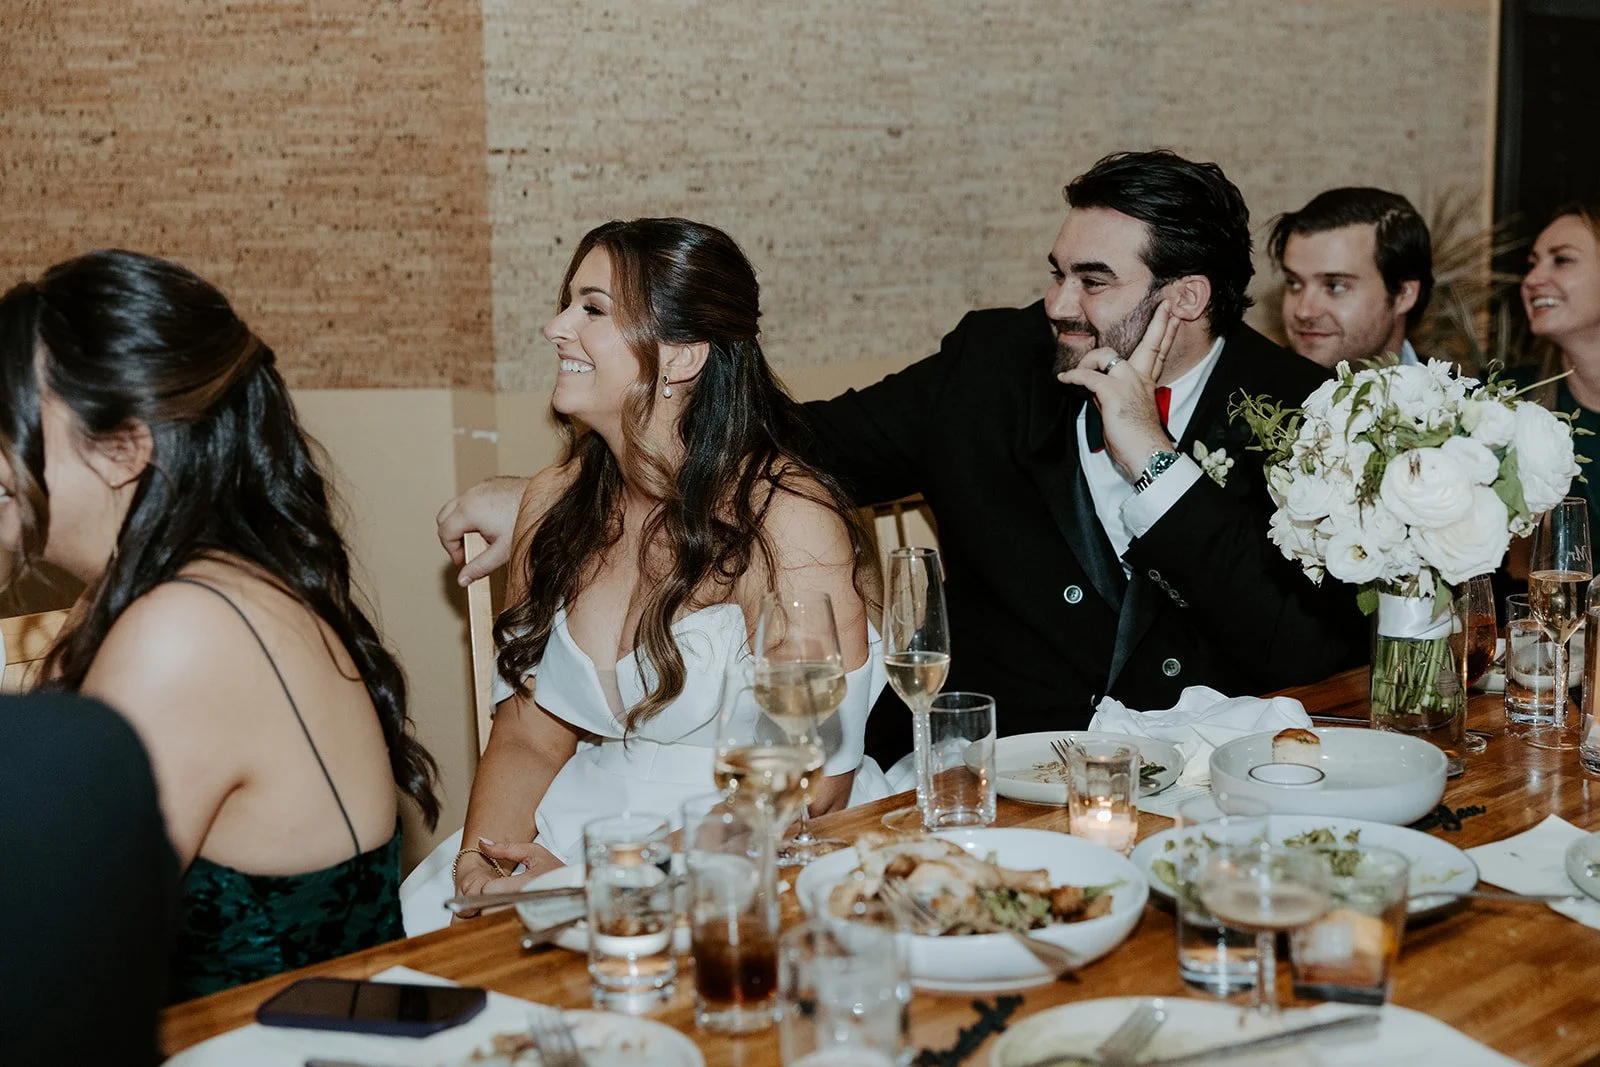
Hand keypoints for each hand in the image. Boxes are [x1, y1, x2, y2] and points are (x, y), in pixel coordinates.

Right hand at [437, 476, 528, 585]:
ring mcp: (480, 486)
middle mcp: (470, 494)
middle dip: (452, 535)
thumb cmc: (527, 525)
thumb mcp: (502, 552)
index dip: (451, 550)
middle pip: (444, 516)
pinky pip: (473, 498)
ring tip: (483, 537)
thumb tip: (462, 581)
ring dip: (463, 523)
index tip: (463, 561)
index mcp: (468, 511)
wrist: (550, 501)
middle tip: (468, 549)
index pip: (444, 532)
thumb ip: (479, 567)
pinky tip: (493, 522)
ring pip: (457, 506)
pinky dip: (475, 511)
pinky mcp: (491, 482)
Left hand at [450, 840, 566, 920]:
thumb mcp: (533, 852)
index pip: (490, 891)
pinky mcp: (529, 926)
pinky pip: (505, 927)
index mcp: (526, 883)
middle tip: (494, 895)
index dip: (486, 887)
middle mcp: (526, 903)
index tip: (492, 884)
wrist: (576, 887)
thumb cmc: (554, 869)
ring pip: (495, 921)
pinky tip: (507, 912)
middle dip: (485, 903)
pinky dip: (501, 921)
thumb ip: (505, 848)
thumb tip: (482, 843)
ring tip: (500, 904)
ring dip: (492, 913)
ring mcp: (528, 917)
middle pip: (488, 910)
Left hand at [1056, 301, 1180, 478]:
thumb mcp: (1125, 410)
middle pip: (1151, 344)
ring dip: (1087, 362)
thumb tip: (1097, 388)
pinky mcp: (1113, 393)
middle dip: (1159, 322)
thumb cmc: (1135, 439)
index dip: (1165, 331)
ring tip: (1075, 374)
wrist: (1145, 454)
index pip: (1157, 352)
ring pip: (1106, 354)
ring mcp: (1128, 383)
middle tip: (1167, 304)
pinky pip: (1088, 376)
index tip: (1172, 313)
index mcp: (1146, 383)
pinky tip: (1065, 378)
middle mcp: (1140, 379)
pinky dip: (1073, 376)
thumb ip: (1114, 394)